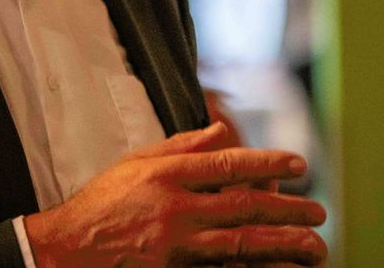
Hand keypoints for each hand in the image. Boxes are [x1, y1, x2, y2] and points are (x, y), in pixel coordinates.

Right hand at [24, 122, 326, 266]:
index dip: (268, 162)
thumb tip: (223, 131)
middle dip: (288, 210)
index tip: (300, 163)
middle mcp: (174, 209)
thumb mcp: (137, 162)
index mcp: (167, 174)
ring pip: (240, 245)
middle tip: (319, 213)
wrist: (65, 252)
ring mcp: (173, 247)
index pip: (229, 164)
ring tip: (313, 248)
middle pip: (243, 206)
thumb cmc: (102, 203)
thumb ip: (183, 147)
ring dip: (281, 246)